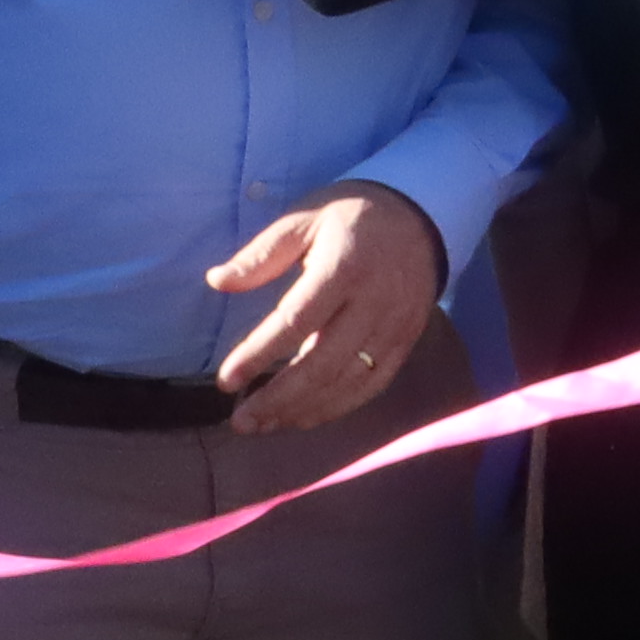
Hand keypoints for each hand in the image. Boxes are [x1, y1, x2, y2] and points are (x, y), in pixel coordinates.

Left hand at [206, 182, 444, 435]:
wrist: (422, 215)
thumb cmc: (352, 217)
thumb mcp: (304, 219)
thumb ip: (262, 254)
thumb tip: (217, 281)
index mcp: (345, 266)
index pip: (297, 320)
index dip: (260, 354)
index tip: (226, 381)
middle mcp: (374, 300)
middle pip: (324, 362)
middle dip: (278, 398)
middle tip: (240, 421)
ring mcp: (395, 324)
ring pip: (349, 380)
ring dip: (304, 409)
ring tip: (264, 424)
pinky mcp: (408, 339)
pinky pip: (374, 383)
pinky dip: (338, 406)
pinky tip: (304, 417)